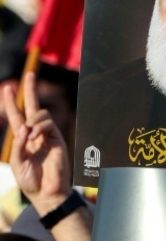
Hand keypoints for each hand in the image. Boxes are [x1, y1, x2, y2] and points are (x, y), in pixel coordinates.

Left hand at [3, 72, 70, 213]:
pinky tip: (35, 137)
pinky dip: (40, 127)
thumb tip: (24, 127)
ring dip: (32, 121)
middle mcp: (34, 133)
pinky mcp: (57, 137)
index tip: (7, 88)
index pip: (16, 116)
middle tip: (30, 74)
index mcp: (22, 138)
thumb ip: (18, 144)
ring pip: (40, 114)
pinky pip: (48, 123)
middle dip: (30, 90)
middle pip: (32, 106)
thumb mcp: (17, 162)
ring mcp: (47, 134)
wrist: (48, 191)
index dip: (11, 102)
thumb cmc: (30, 180)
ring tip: (29, 136)